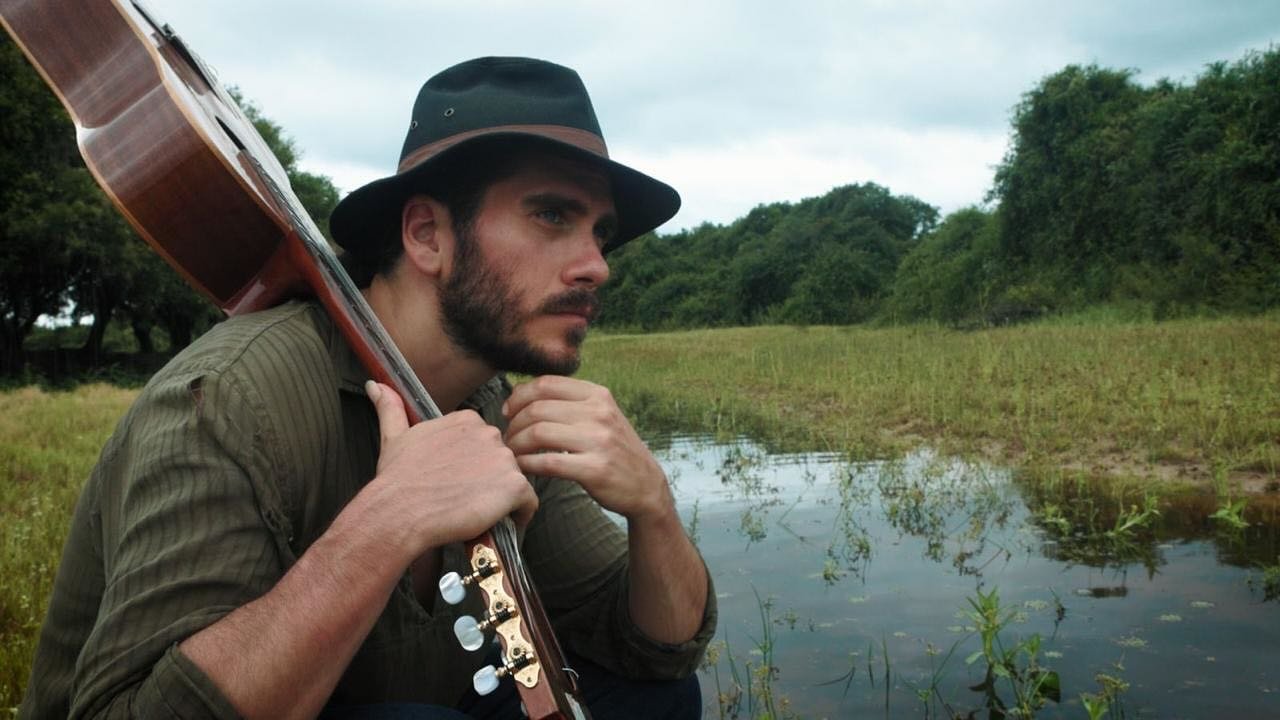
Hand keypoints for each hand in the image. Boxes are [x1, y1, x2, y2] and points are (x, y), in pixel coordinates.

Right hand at [362, 381, 537, 559]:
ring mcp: (504, 458)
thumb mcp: (393, 438)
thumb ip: (391, 409)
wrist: (400, 511)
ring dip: (502, 499)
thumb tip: (375, 384)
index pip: (484, 446)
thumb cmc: (397, 481)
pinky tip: (498, 525)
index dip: (474, 469)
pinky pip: (528, 503)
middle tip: (466, 502)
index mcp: (466, 421)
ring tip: (478, 515)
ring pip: (514, 482)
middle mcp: (489, 433)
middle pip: (502, 462)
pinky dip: (519, 516)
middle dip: (490, 482)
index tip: (459, 484)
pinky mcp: (514, 485)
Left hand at [502, 376, 672, 520]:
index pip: (546, 383)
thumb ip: (567, 402)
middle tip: (508, 437)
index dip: (519, 396)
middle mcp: (599, 413)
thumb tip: (520, 391)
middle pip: (537, 408)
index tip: (508, 412)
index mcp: (598, 395)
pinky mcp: (595, 469)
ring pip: (539, 433)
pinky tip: (523, 467)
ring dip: (516, 444)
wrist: (646, 485)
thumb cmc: (613, 449)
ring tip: (513, 453)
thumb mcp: (600, 415)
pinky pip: (547, 462)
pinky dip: (527, 464)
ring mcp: (599, 441)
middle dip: (514, 424)